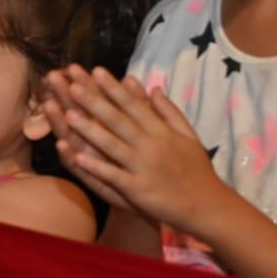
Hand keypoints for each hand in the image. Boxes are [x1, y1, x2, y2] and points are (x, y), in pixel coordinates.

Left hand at [44, 64, 222, 230]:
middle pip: (118, 121)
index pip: (134, 105)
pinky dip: (95, 167)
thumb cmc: (197, 170)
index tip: (96, 71)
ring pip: (112, 145)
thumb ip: (169, 111)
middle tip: (73, 85)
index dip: (114, 88)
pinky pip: (113, 176)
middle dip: (95, 102)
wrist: (208, 207)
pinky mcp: (138, 190)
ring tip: (67, 114)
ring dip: (89, 130)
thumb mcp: (188, 136)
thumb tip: (152, 86)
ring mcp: (143, 168)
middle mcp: (151, 146)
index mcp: (162, 132)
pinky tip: (76, 156)